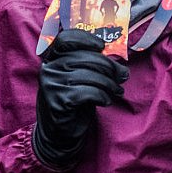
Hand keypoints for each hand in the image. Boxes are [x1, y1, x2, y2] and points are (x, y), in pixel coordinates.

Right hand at [33, 29, 128, 168]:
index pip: (66, 38)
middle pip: (84, 57)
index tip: (102, 46)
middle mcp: (48, 69)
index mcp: (51, 59)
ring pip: (89, 75)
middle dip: (109, 66)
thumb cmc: (72, 102)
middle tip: (123, 75)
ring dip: (109, 83)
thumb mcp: (76, 78)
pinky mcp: (59, 101)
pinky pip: (88, 92)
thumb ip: (87, 64)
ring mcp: (51, 85)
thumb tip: (117, 59)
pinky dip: (102, 96)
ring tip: (117, 90)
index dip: (86, 38)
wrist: (58, 134)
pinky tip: (106, 101)